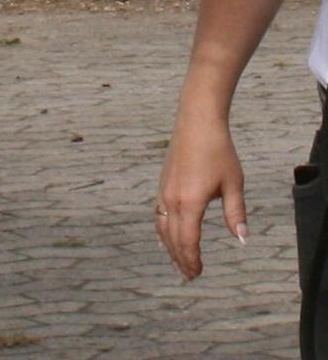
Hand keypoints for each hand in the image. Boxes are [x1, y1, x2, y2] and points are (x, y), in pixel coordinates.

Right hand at [157, 115, 247, 279]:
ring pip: (162, 227)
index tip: (197, 273)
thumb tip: (241, 239)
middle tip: (188, 277)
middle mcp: (172, 198)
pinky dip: (162, 230)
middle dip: (180, 259)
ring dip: (169, 247)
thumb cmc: (219, 151)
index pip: (188, 240)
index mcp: (190, 202)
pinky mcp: (163, 182)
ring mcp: (164, 190)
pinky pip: (158, 213)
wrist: (197, 122)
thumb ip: (236, 213)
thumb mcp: (233, 183)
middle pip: (173, 238)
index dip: (192, 260)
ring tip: (177, 262)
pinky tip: (166, 235)